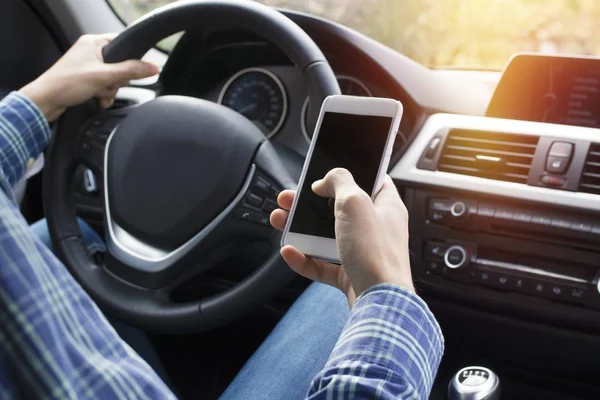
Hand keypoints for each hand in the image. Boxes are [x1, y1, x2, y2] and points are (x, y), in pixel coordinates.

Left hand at [19, 34, 158, 121]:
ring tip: (99, 94)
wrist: (45, 101)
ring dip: (110, 90)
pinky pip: (104, 86)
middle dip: (117, 80)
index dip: (130, 59)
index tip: (133, 71)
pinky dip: (103, 94)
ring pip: (113, 78)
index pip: (122, 44)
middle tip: (108, 84)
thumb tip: (153, 67)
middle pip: (120, 65)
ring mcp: (87, 66)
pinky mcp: (85, 80)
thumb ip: (131, 71)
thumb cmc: (66, 84)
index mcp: (93, 42)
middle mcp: (90, 52)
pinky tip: (98, 99)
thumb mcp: (104, 76)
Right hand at [271, 168, 412, 305]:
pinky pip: (323, 264)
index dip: (348, 175)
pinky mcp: (350, 275)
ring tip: (279, 220)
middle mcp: (376, 228)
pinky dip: (304, 258)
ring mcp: (362, 253)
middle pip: (338, 208)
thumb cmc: (375, 252)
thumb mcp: (354, 202)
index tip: (326, 173)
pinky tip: (289, 252)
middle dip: (310, 203)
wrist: (380, 302)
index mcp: (386, 206)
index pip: (371, 181)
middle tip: (289, 198)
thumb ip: (339, 181)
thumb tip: (326, 181)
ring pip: (326, 236)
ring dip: (301, 228)